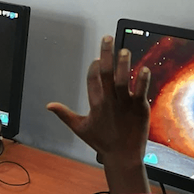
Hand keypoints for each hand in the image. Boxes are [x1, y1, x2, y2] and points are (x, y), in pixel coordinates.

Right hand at [47, 36, 151, 193]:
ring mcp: (125, 104)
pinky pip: (141, 90)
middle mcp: (109, 101)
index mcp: (95, 104)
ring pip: (123, 79)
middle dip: (106, 54)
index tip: (97, 59)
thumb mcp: (80, 128)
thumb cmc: (101, 141)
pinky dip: (142, 79)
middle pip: (105, 73)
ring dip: (123, 63)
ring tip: (123, 50)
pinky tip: (144, 68)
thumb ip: (64, 114)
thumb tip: (48, 106)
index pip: (92, 80)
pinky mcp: (139, 108)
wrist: (123, 155)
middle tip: (108, 38)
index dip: (93, 67)